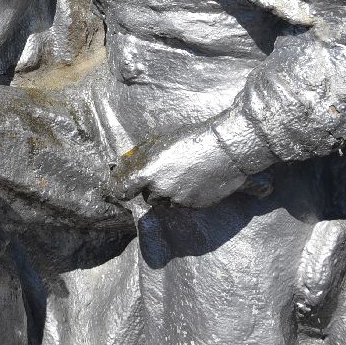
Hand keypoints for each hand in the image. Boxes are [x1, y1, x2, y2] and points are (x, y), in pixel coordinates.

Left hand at [108, 127, 268, 209]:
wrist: (225, 150)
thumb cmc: (193, 138)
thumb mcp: (162, 141)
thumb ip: (145, 155)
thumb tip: (128, 162)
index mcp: (149, 171)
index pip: (124, 189)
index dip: (120, 189)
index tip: (120, 189)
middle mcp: (161, 189)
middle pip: (147, 196)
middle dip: (150, 188)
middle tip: (162, 175)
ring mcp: (179, 200)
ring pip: (165, 203)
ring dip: (167, 194)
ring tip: (180, 177)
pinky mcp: (195, 206)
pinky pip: (183, 206)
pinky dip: (184, 197)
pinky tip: (193, 182)